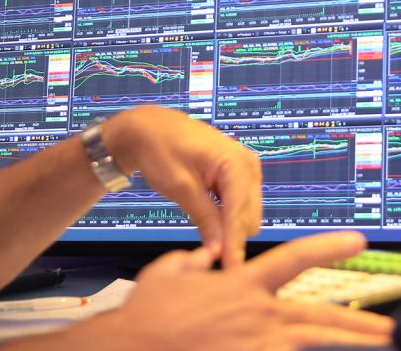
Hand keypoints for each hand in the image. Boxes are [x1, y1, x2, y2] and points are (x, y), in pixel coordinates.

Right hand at [68, 232, 393, 350]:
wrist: (129, 346)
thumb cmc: (145, 314)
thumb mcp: (167, 271)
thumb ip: (192, 260)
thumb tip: (204, 255)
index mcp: (243, 285)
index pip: (295, 258)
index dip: (329, 247)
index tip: (359, 242)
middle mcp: (258, 315)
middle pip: (321, 317)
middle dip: (359, 324)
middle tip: (390, 329)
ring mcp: (257, 346)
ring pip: (313, 347)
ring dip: (346, 349)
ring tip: (378, 350)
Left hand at [103, 106, 260, 266]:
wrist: (151, 128)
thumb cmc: (161, 149)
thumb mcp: (180, 187)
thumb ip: (204, 218)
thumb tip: (218, 250)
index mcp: (236, 163)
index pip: (240, 213)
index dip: (235, 244)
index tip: (232, 272)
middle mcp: (248, 164)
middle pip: (249, 216)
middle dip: (233, 237)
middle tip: (210, 259)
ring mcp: (246, 169)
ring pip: (247, 214)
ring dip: (230, 229)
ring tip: (207, 240)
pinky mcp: (239, 175)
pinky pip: (240, 205)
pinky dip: (227, 218)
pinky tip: (210, 225)